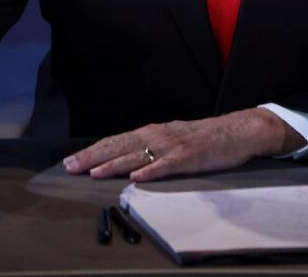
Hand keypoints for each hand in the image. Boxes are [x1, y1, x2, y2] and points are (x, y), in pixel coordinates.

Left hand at [62, 108, 305, 181]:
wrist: (237, 130)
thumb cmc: (203, 137)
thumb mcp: (170, 139)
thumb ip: (149, 147)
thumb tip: (122, 158)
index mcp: (152, 132)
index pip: (115, 141)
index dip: (92, 151)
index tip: (70, 161)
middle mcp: (158, 135)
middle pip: (119, 146)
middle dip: (92, 157)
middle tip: (70, 167)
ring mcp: (174, 145)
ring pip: (138, 155)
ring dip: (114, 164)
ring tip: (94, 173)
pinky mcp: (190, 157)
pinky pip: (168, 165)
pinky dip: (151, 170)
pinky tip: (137, 177)